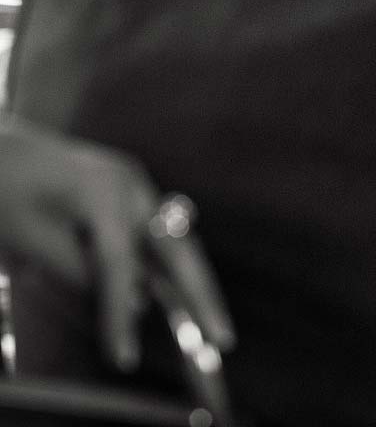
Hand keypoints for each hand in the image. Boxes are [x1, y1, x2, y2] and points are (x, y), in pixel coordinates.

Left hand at [0, 120, 234, 369]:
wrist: (0, 147)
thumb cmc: (4, 190)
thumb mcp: (28, 238)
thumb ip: (78, 270)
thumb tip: (133, 300)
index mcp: (103, 191)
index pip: (120, 265)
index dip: (121, 316)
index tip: (124, 359)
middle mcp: (132, 185)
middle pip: (177, 248)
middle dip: (201, 294)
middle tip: (223, 338)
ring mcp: (135, 185)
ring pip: (172, 242)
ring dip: (187, 283)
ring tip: (206, 324)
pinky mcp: (129, 192)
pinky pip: (152, 235)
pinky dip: (161, 267)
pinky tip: (172, 295)